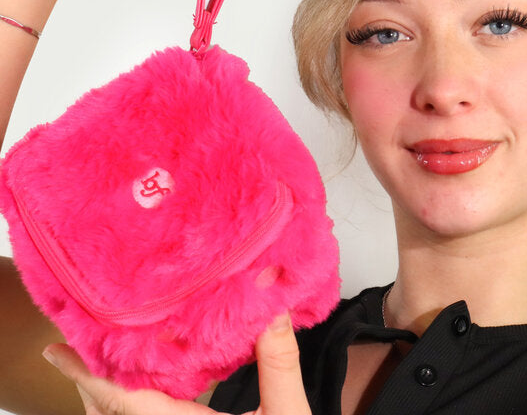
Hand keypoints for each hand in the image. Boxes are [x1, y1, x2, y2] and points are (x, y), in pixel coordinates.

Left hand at [43, 313, 312, 414]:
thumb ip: (279, 364)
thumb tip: (276, 310)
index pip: (126, 402)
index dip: (90, 374)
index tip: (58, 351)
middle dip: (87, 380)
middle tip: (74, 346)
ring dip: (101, 397)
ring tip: (94, 366)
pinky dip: (120, 409)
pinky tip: (134, 393)